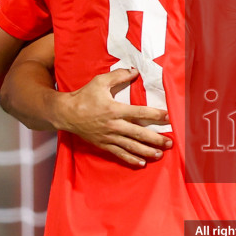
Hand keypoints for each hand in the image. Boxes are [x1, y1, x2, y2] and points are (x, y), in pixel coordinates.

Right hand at [53, 68, 171, 167]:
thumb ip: (118, 76)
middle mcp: (114, 125)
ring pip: (131, 146)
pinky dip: (130, 159)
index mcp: (115, 109)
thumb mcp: (99, 82)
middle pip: (138, 133)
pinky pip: (119, 154)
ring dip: (146, 151)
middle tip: (169, 142)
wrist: (65, 113)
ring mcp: (108, 137)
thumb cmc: (83, 96)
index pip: (139, 113)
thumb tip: (134, 71)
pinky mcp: (103, 144)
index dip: (155, 115)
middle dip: (155, 138)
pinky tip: (141, 163)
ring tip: (160, 154)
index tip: (168, 117)